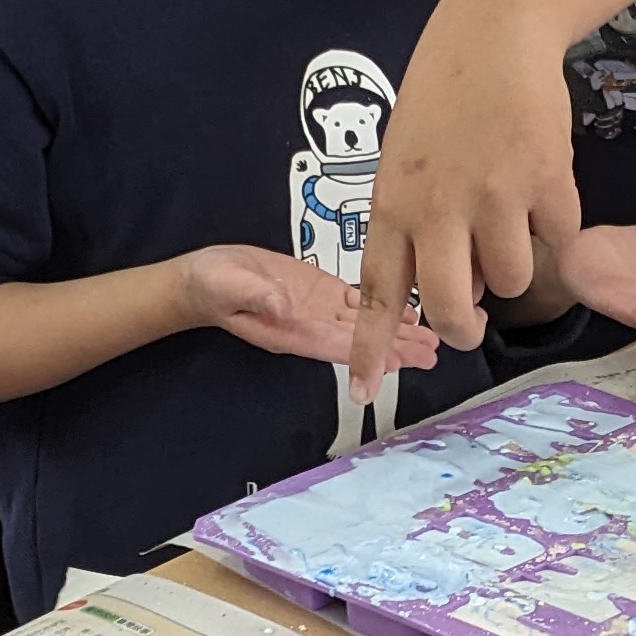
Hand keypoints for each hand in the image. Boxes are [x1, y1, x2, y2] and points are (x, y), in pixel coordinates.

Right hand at [177, 244, 439, 371]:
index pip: (337, 344)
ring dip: (399, 331)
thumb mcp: (229, 285)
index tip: (400, 358)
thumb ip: (257, 296)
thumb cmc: (211, 285)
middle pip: (362, 339)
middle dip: (397, 348)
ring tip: (431, 340)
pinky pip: (359, 302)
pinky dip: (386, 306)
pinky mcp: (322, 291)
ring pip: (367, 323)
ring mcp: (320, 310)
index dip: (370, 352)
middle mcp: (312, 324)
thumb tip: (283, 305)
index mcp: (292, 329)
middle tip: (432, 354)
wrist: (204, 277)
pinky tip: (409, 310)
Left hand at [356, 8, 581, 391]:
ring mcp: (495, 196)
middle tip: (472, 322)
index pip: (377, 290)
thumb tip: (460, 293)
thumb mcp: (406, 161)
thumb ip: (420, 227)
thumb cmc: (445, 100)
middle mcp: (438, 206)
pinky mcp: (548, 182)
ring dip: (514, 263)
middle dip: (464, 329)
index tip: (363, 391)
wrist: (494, 34)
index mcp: (393, 202)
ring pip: (510, 281)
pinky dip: (555, 222)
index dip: (370, 345)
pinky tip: (539, 181)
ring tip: (508, 215)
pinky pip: (558, 239)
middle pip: (449, 308)